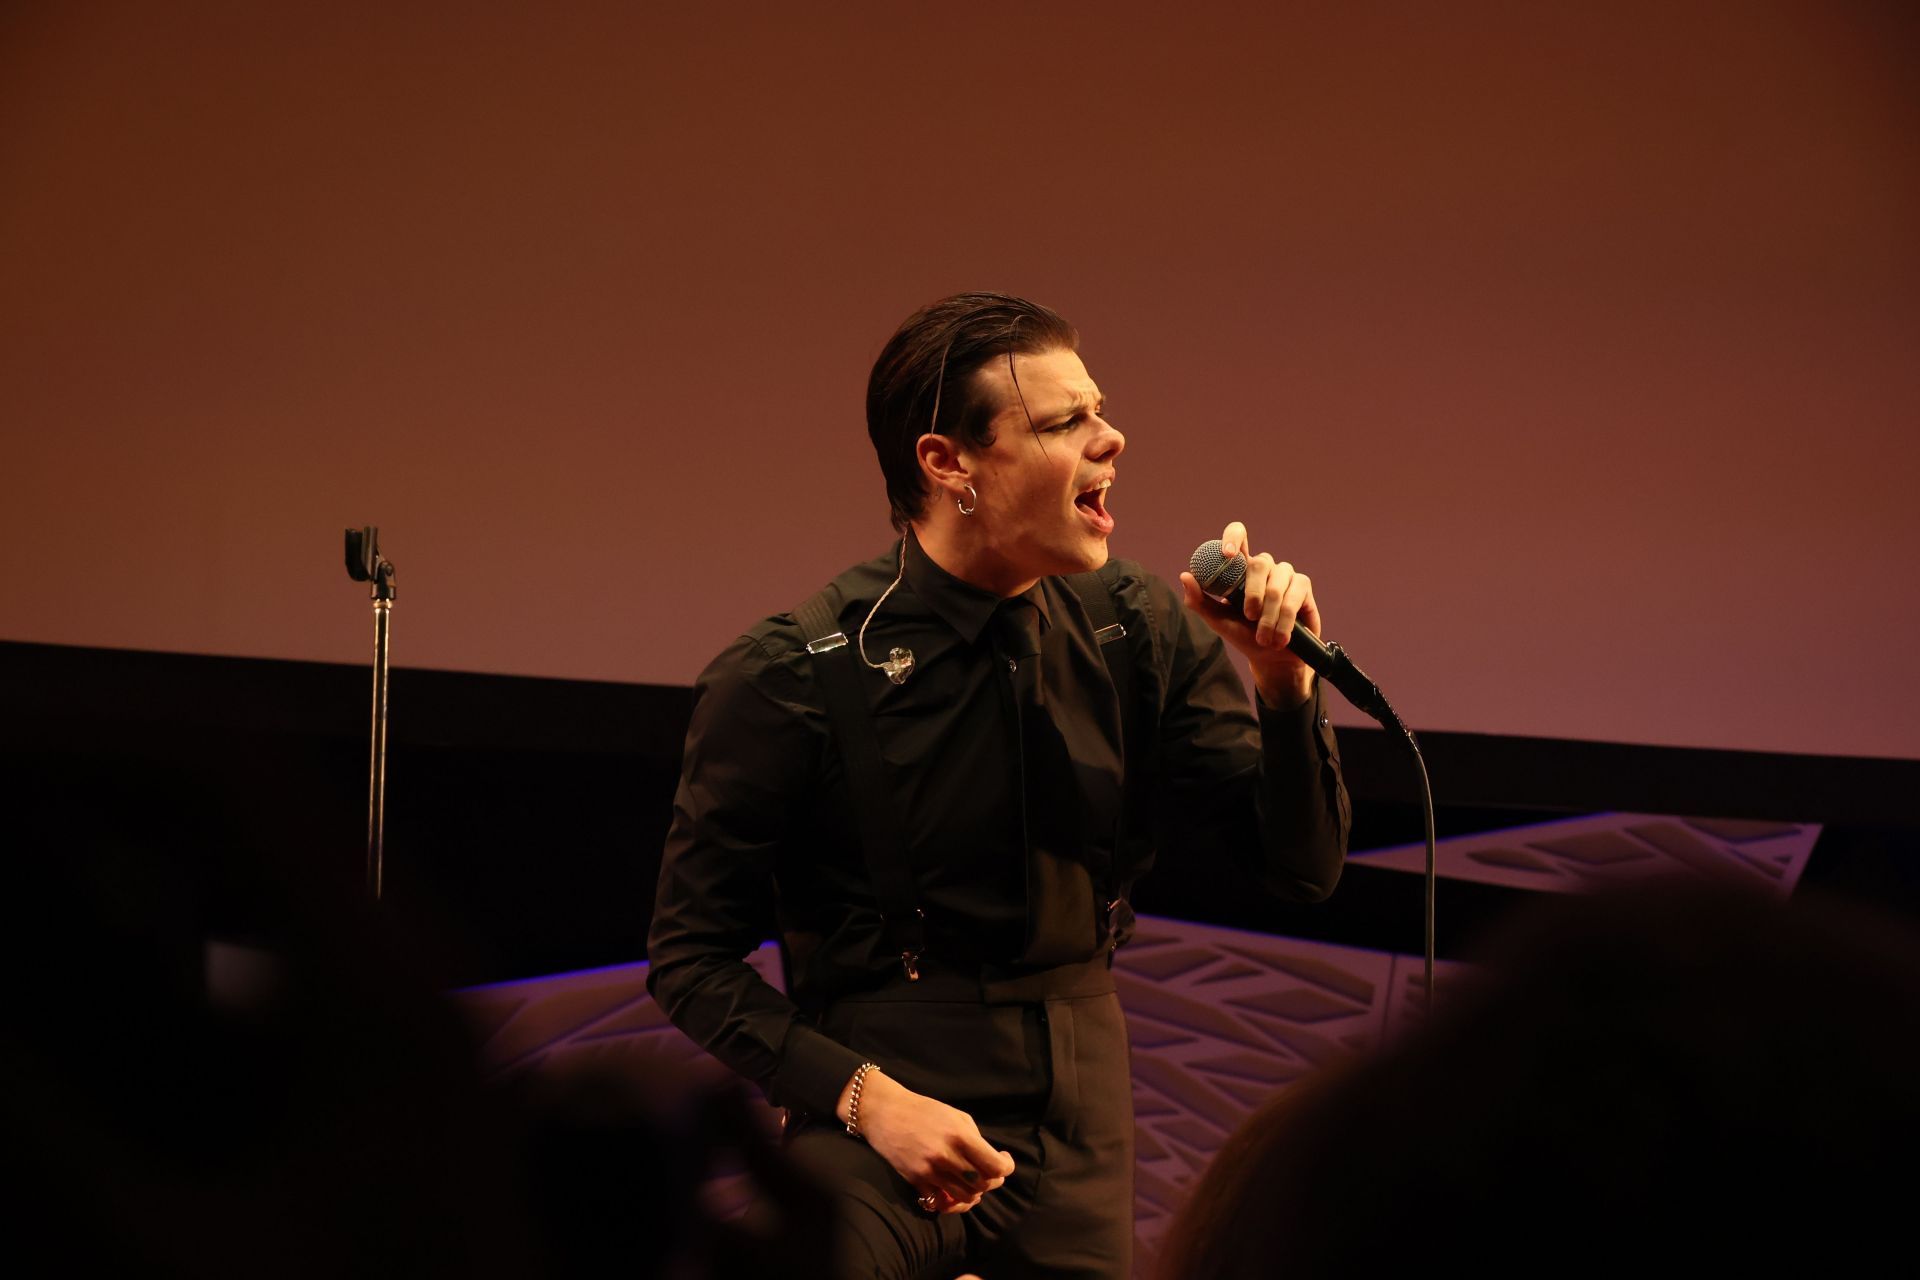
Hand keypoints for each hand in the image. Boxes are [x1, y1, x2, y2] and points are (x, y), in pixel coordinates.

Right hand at [838, 1068, 1012, 1212]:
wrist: (885, 1113)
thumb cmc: (923, 1110)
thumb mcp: (955, 1115)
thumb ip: (974, 1138)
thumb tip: (990, 1160)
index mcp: (960, 1135)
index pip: (996, 1166)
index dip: (1006, 1167)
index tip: (1004, 1160)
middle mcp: (947, 1156)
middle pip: (983, 1185)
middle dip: (991, 1180)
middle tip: (988, 1172)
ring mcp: (930, 1171)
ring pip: (965, 1197)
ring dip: (973, 1192)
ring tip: (971, 1181)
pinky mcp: (916, 1180)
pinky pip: (940, 1202)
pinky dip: (950, 1200)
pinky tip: (951, 1189)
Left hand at [1179, 520, 1320, 708]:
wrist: (1272, 658)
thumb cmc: (1243, 635)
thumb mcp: (1218, 621)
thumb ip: (1199, 602)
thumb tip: (1185, 576)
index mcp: (1240, 568)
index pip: (1238, 536)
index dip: (1233, 538)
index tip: (1228, 555)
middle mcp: (1263, 566)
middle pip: (1259, 563)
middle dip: (1253, 594)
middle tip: (1249, 617)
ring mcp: (1285, 574)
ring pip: (1276, 586)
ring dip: (1269, 617)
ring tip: (1264, 639)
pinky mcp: (1302, 585)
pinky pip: (1293, 597)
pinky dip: (1284, 621)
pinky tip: (1281, 637)